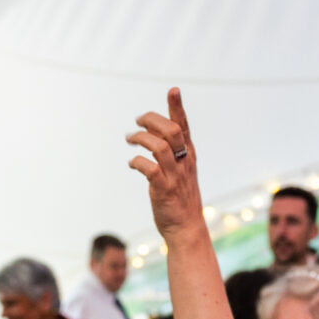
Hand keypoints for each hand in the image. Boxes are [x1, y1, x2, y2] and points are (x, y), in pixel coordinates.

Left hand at [127, 88, 210, 246]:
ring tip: (130, 139)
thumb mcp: (182, 172)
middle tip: (138, 122)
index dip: (178, 107)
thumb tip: (153, 135)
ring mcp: (174, 176)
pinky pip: (149, 169)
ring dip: (141, 138)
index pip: (184, 126)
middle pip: (172, 130)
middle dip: (152, 120)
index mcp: (188, 156)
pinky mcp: (163, 190)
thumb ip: (173, 153)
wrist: (186, 228)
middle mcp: (183, 163)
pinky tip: (132, 163)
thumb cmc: (181, 198)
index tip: (173, 90)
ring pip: (159, 146)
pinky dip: (137, 162)